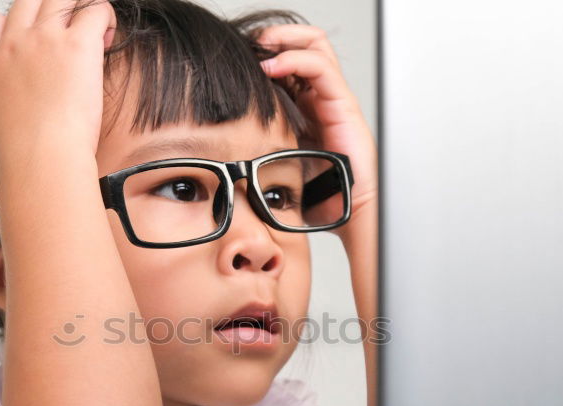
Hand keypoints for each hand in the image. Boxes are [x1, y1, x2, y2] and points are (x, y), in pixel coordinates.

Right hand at [0, 0, 116, 176]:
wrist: (39, 162)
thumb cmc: (12, 158)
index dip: (12, 25)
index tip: (31, 42)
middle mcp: (12, 44)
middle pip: (27, 1)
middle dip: (48, 10)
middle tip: (68, 33)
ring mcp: (44, 40)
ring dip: (78, 7)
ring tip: (92, 30)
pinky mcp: (77, 46)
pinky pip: (95, 10)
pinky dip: (104, 16)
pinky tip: (107, 37)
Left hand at [257, 24, 377, 236]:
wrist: (345, 211)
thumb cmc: (316, 192)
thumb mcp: (274, 159)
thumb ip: (257, 142)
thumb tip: (217, 145)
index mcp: (306, 106)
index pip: (288, 61)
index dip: (265, 51)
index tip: (236, 56)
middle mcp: (321, 97)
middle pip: (303, 43)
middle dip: (274, 37)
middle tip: (247, 44)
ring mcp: (333, 98)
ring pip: (314, 45)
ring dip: (283, 39)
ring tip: (259, 47)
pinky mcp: (342, 104)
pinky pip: (320, 67)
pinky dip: (294, 59)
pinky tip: (272, 68)